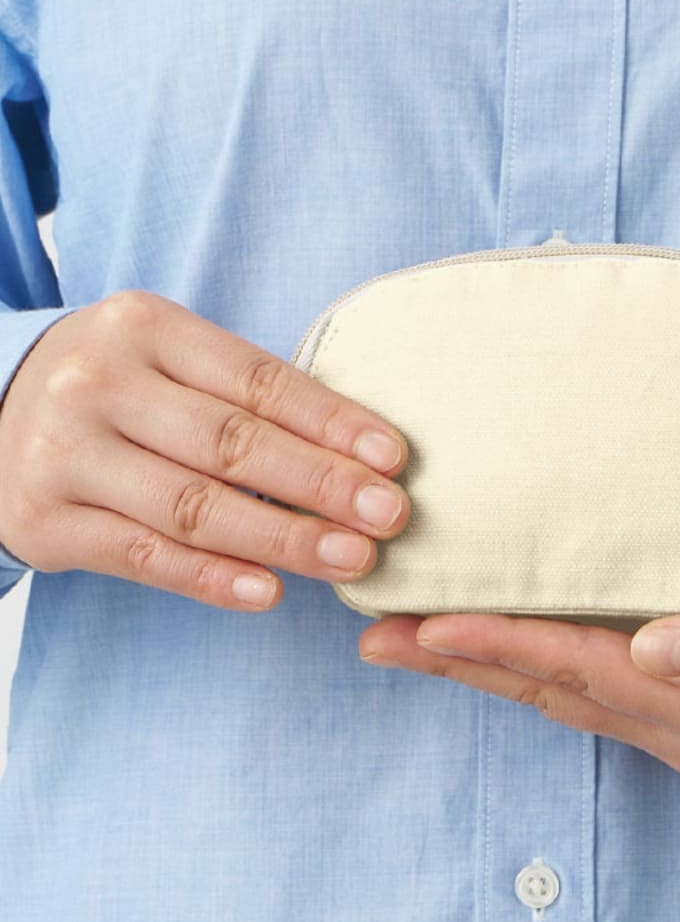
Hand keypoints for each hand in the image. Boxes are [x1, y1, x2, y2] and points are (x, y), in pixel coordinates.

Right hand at [0, 289, 411, 609]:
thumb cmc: (119, 390)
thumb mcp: (169, 361)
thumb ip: (245, 396)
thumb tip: (360, 457)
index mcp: (145, 329)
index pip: (258, 380)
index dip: (331, 422)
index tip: (394, 458)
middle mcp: (98, 384)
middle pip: (231, 442)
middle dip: (321, 484)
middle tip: (390, 516)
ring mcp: (63, 454)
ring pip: (193, 505)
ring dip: (283, 538)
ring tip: (352, 559)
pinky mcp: (43, 522)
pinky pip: (143, 556)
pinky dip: (211, 578)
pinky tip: (269, 592)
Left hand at [358, 578, 679, 778]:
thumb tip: (657, 648)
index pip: (582, 670)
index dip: (503, 644)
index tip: (429, 623)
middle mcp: (672, 726)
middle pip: (547, 689)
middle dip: (460, 663)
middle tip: (378, 637)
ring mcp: (672, 723)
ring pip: (556, 692)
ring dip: (482, 667)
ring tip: (411, 641)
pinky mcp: (679, 704)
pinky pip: (584, 687)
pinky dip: (529, 665)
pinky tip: (502, 646)